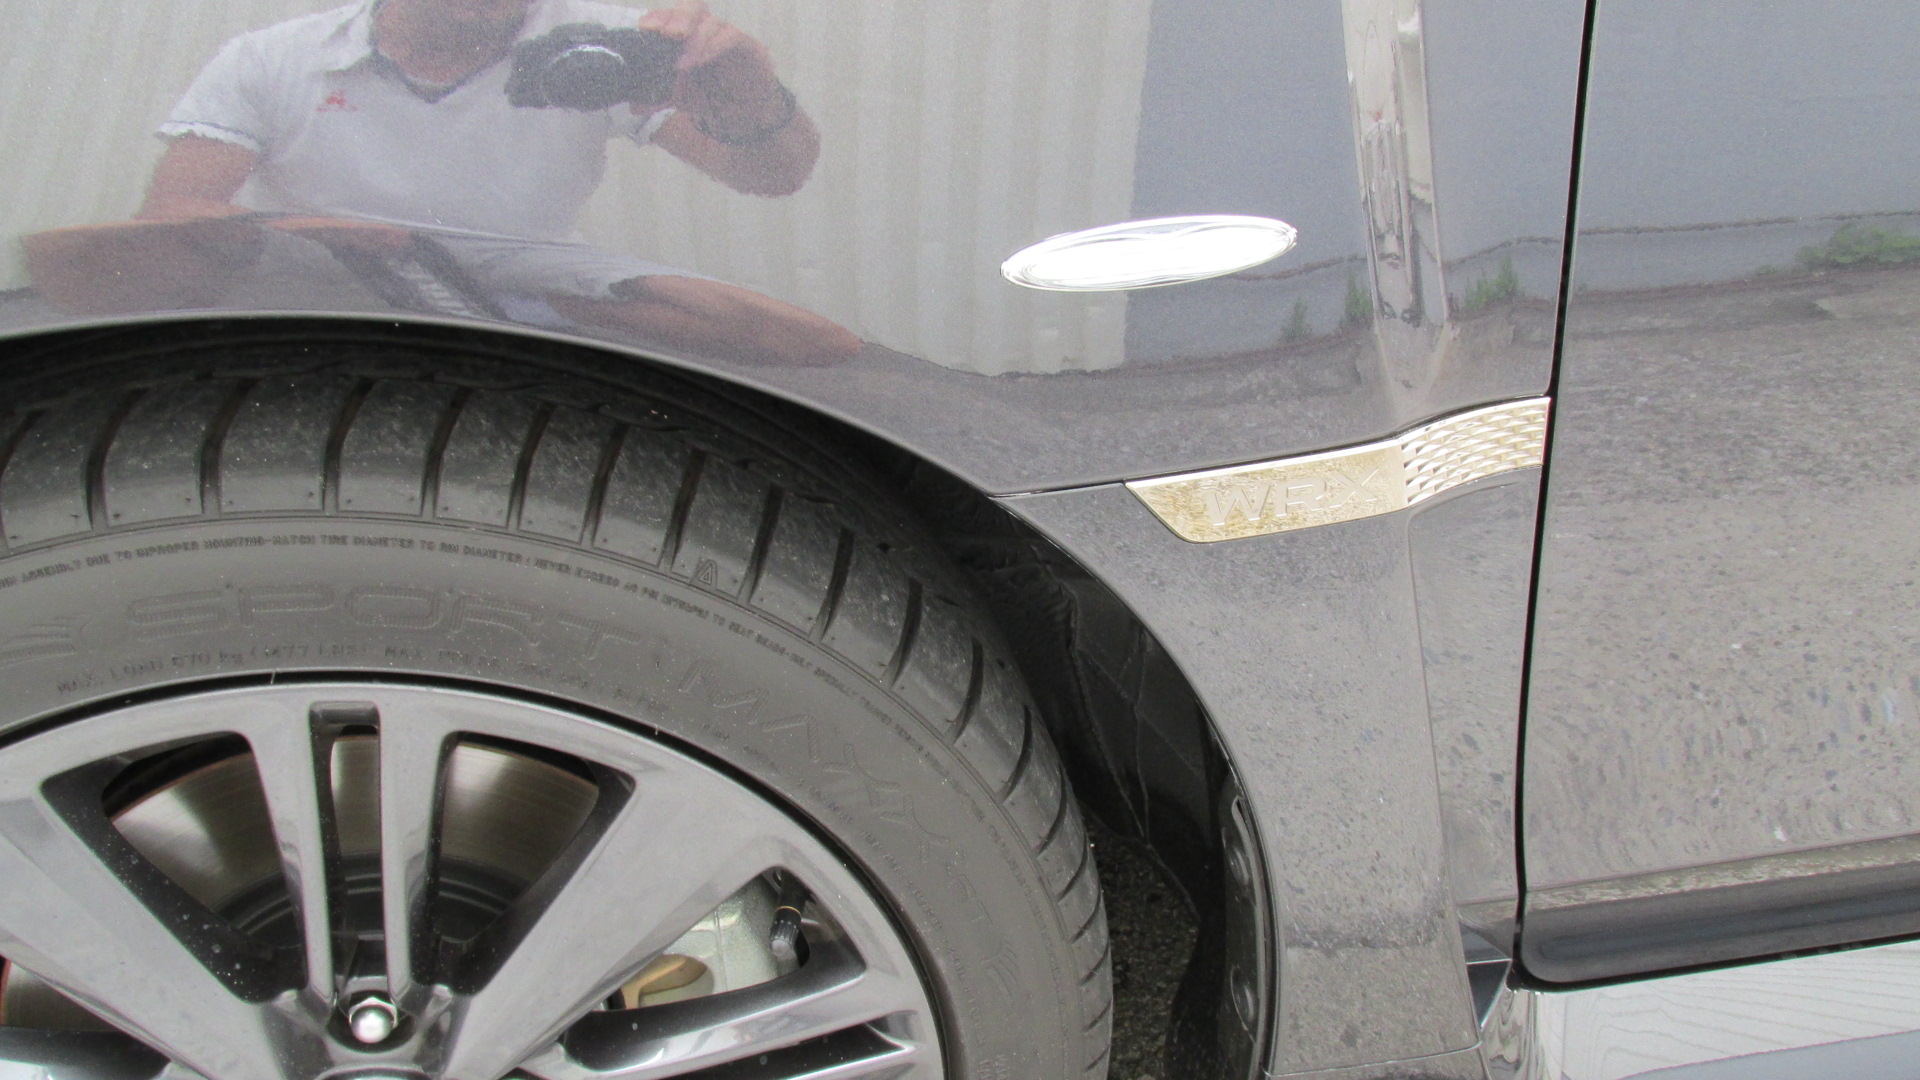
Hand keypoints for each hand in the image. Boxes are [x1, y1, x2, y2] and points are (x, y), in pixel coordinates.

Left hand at [637, 0, 784, 130]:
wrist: (744, 116)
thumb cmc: (711, 97)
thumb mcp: (679, 97)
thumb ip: (657, 97)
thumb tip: (634, 105)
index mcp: (687, 35)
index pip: (672, 16)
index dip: (658, 17)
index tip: (645, 28)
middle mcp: (707, 30)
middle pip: (693, 7)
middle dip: (677, 17)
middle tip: (665, 34)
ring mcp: (728, 36)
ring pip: (712, 23)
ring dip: (694, 41)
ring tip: (681, 64)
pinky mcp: (750, 47)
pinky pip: (733, 37)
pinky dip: (714, 46)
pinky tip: (701, 61)